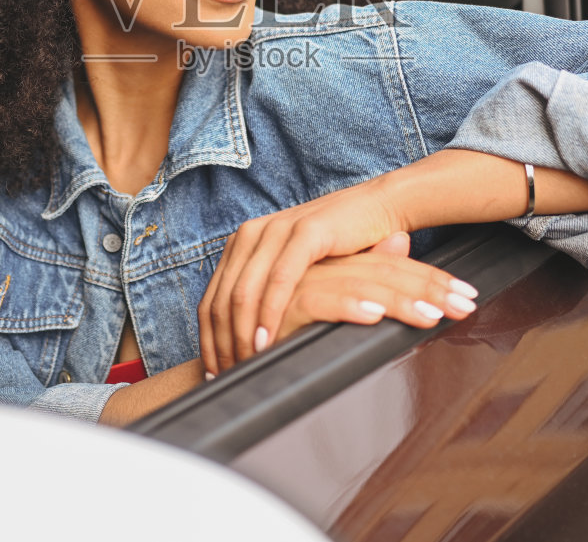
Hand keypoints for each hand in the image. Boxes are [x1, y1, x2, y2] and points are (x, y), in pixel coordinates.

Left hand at [199, 179, 403, 374]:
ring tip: (247, 366)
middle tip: (230, 378)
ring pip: (244, 292)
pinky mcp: (305, 233)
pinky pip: (279, 280)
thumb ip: (266, 294)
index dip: (210, 342)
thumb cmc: (337, 249)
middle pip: (221, 301)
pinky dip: (270, 313)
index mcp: (241, 243)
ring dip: (243, 335)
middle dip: (223, 346)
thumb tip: (246, 343)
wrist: (377, 208)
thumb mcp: (291, 270)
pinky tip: (269, 340)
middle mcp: (251, 234)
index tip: (215, 375)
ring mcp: (276, 230)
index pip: (211, 301)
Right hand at [271, 232, 479, 347]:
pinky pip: (320, 300)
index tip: (465, 297)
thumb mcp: (333, 303)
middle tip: (466, 305)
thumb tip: (400, 243)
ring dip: (401, 300)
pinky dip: (349, 307)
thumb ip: (364, 276)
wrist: (234, 354)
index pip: (390, 265)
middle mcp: (316, 261)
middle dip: (429, 288)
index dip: (430, 279)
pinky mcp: (282, 300)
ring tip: (436, 314)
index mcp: (331, 261)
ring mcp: (298, 276)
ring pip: (360, 283)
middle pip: (383, 270)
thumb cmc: (284, 332)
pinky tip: (375, 316)